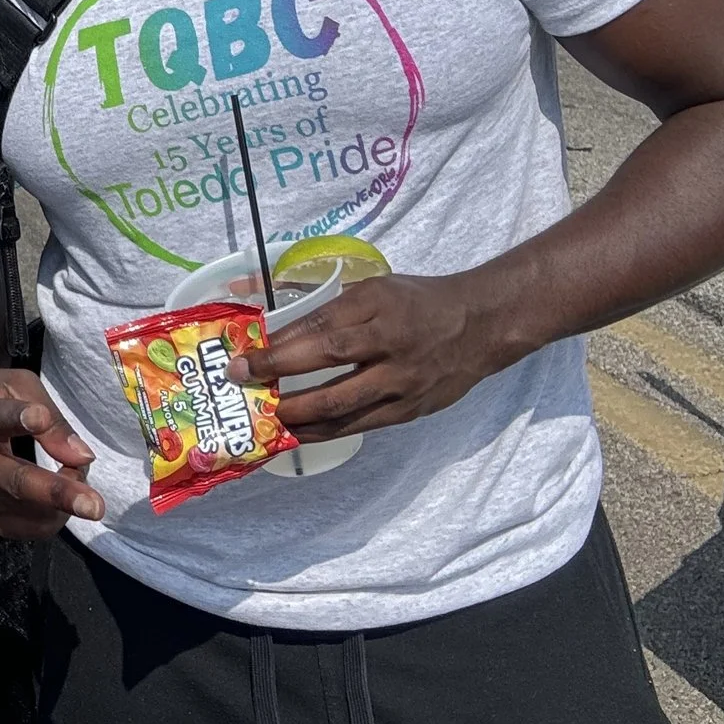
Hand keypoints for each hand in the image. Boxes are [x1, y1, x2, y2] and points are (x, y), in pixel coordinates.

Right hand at [0, 368, 102, 537]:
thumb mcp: (11, 386)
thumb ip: (50, 416)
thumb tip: (82, 457)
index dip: (16, 417)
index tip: (37, 417)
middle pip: (13, 481)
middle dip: (56, 494)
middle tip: (94, 505)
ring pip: (23, 513)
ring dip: (60, 503)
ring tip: (75, 481)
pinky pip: (20, 529)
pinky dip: (47, 518)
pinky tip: (55, 499)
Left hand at [229, 273, 521, 441]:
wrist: (480, 325)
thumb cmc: (418, 302)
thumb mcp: (374, 290)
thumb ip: (332, 311)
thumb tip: (280, 336)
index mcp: (379, 311)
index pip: (321, 332)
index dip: (279, 349)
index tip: (244, 359)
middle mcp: (391, 349)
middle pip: (329, 373)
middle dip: (279, 383)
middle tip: (242, 386)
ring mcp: (402, 385)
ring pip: (341, 410)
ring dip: (297, 418)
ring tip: (263, 419)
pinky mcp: (410, 411)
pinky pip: (360, 426)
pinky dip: (325, 432)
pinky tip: (299, 433)